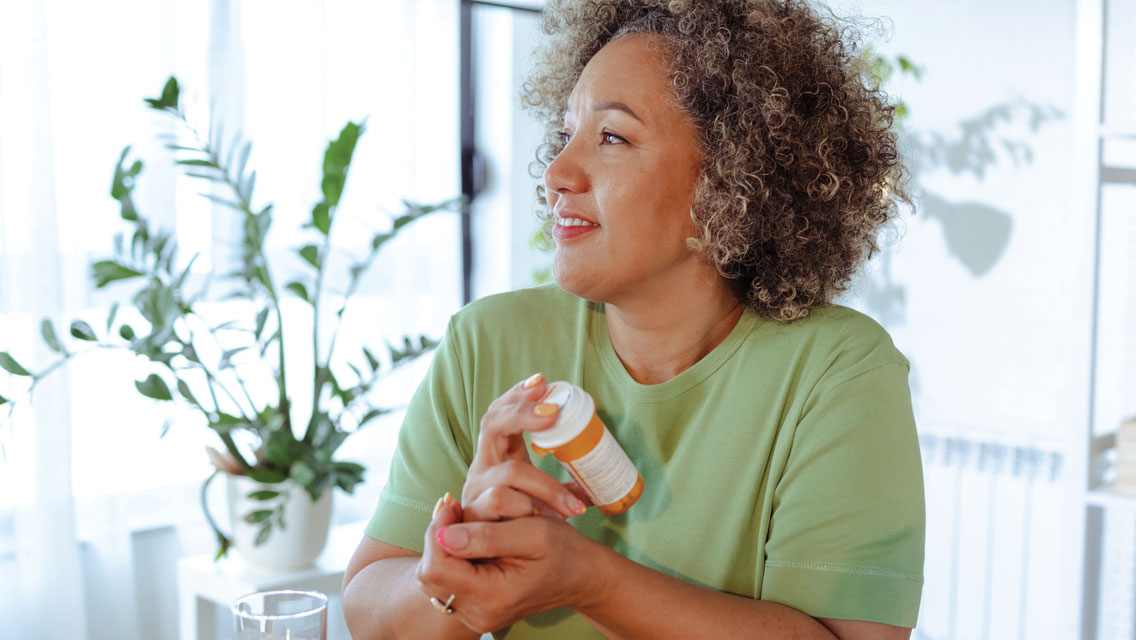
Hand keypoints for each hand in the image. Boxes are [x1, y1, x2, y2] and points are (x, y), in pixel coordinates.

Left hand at [417, 496, 603, 634]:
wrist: (580, 577)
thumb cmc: (563, 550)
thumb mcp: (533, 532)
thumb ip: (488, 535)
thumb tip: (445, 535)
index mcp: (493, 596)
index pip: (437, 569)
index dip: (437, 531)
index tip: (453, 504)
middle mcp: (479, 614)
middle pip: (428, 576)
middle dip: (437, 537)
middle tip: (456, 509)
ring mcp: (475, 616)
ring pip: (432, 579)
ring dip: (442, 547)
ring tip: (463, 523)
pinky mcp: (474, 609)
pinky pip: (445, 583)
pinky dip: (451, 558)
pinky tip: (468, 539)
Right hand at [461, 373, 588, 521]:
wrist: (495, 565)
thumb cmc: (523, 524)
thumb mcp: (543, 497)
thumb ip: (562, 485)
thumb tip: (597, 481)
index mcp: (497, 453)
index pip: (500, 412)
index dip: (517, 395)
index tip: (543, 381)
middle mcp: (482, 465)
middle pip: (492, 425)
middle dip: (523, 414)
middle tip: (554, 414)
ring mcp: (475, 490)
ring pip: (508, 472)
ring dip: (545, 486)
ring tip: (573, 505)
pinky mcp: (474, 516)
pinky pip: (500, 503)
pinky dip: (528, 508)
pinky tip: (548, 517)